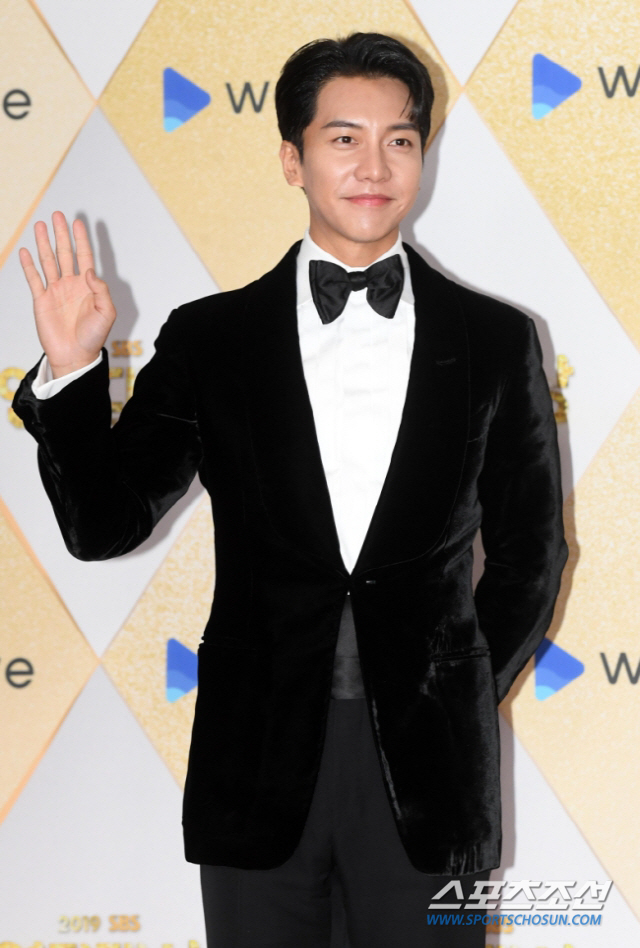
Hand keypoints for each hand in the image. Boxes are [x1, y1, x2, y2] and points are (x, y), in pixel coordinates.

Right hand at [19, 211, 115, 377]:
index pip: (84, 257)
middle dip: (61, 234)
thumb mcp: (106, 313)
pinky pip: (34, 279)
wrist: (75, 355)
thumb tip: (88, 271)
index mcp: (87, 286)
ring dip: (44, 243)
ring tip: (40, 225)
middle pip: (64, 253)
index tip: (78, 222)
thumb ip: (100, 290)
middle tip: (57, 215)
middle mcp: (71, 285)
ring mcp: (55, 291)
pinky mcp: (41, 300)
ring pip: (48, 261)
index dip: (81, 240)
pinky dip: (28, 265)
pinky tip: (25, 251)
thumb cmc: (93, 337)